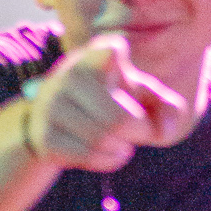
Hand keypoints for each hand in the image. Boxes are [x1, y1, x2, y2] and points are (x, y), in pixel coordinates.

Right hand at [26, 37, 186, 172]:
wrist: (59, 126)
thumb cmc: (113, 106)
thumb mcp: (143, 100)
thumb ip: (166, 108)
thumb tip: (165, 129)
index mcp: (97, 55)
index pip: (111, 50)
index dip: (117, 58)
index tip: (118, 57)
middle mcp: (70, 72)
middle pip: (119, 119)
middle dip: (140, 133)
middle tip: (141, 133)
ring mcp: (52, 103)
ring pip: (104, 139)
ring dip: (123, 148)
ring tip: (121, 142)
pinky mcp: (44, 134)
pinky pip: (88, 155)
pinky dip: (108, 161)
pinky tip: (108, 153)